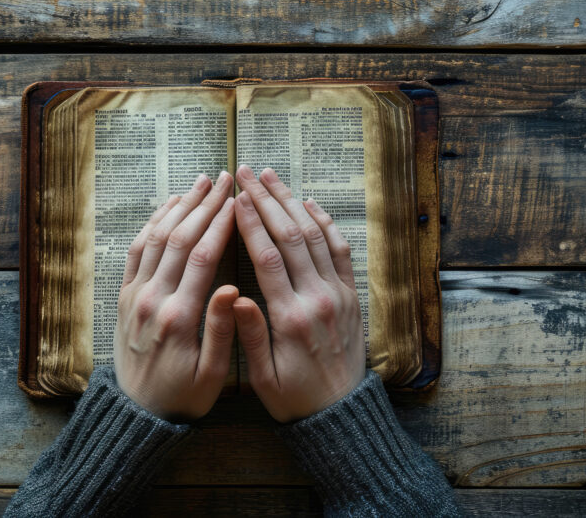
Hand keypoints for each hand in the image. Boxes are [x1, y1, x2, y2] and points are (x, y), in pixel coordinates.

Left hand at [114, 172, 237, 421]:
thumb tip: (232, 288)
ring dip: (178, 206)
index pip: (202, 257)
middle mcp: (152, 299)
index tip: (238, 200)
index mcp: (179, 317)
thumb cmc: (182, 398)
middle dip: (203, 204)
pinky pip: (136, 251)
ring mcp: (134, 295)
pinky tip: (169, 206)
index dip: (221, 224)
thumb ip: (221, 330)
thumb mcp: (212, 375)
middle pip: (178, 238)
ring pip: (155, 238)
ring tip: (199, 182)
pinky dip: (152, 223)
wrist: (136, 415)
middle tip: (223, 178)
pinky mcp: (124, 296)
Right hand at [232, 166, 365, 422]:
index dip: (251, 222)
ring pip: (317, 236)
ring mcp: (338, 294)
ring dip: (293, 202)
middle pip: (292, 236)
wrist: (340, 414)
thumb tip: (233, 295)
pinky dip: (327, 223)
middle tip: (248, 172)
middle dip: (268, 200)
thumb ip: (251, 333)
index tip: (235, 196)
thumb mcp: (263, 376)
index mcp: (290, 317)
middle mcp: (317, 298)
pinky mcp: (351, 296)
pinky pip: (341, 251)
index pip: (268, 257)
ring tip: (272, 176)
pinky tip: (310, 202)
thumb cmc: (294, 398)